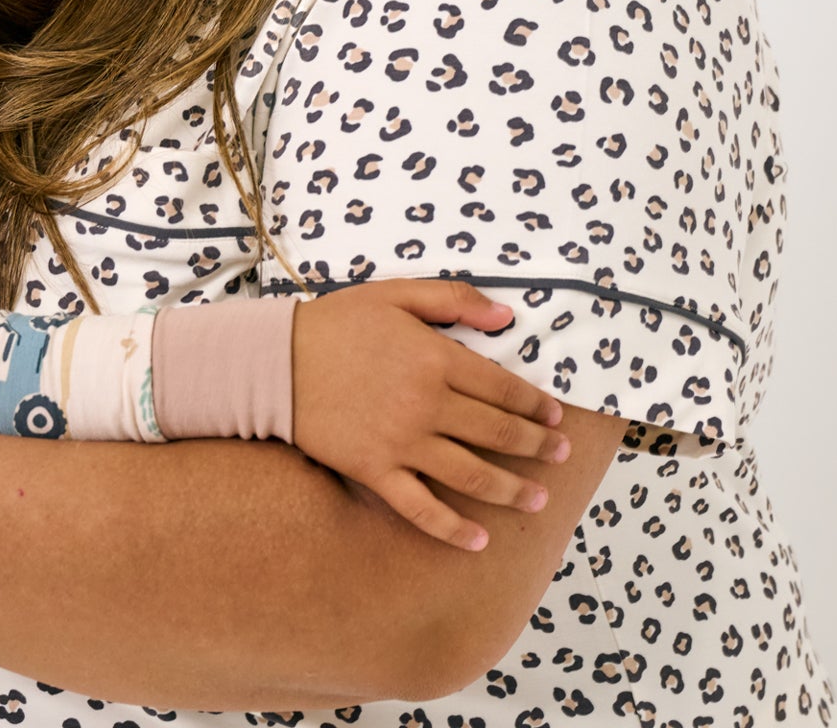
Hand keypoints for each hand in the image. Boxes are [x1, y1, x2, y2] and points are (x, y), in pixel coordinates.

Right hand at [291, 279, 568, 551]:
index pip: (503, 388)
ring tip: (538, 500)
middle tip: (561, 457)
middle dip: (537, 448)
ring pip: (472, 475)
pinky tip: (479, 541)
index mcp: (436, 358)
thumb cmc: (336, 323)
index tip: (555, 417)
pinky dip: (453, 529)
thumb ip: (453, 299)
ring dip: (513, 491)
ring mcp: (402, 442)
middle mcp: (427, 404)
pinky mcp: (376, 470)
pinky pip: (422, 508)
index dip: (535, 405)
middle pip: (498, 434)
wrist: (275, 361)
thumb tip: (506, 316)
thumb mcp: (395, 294)